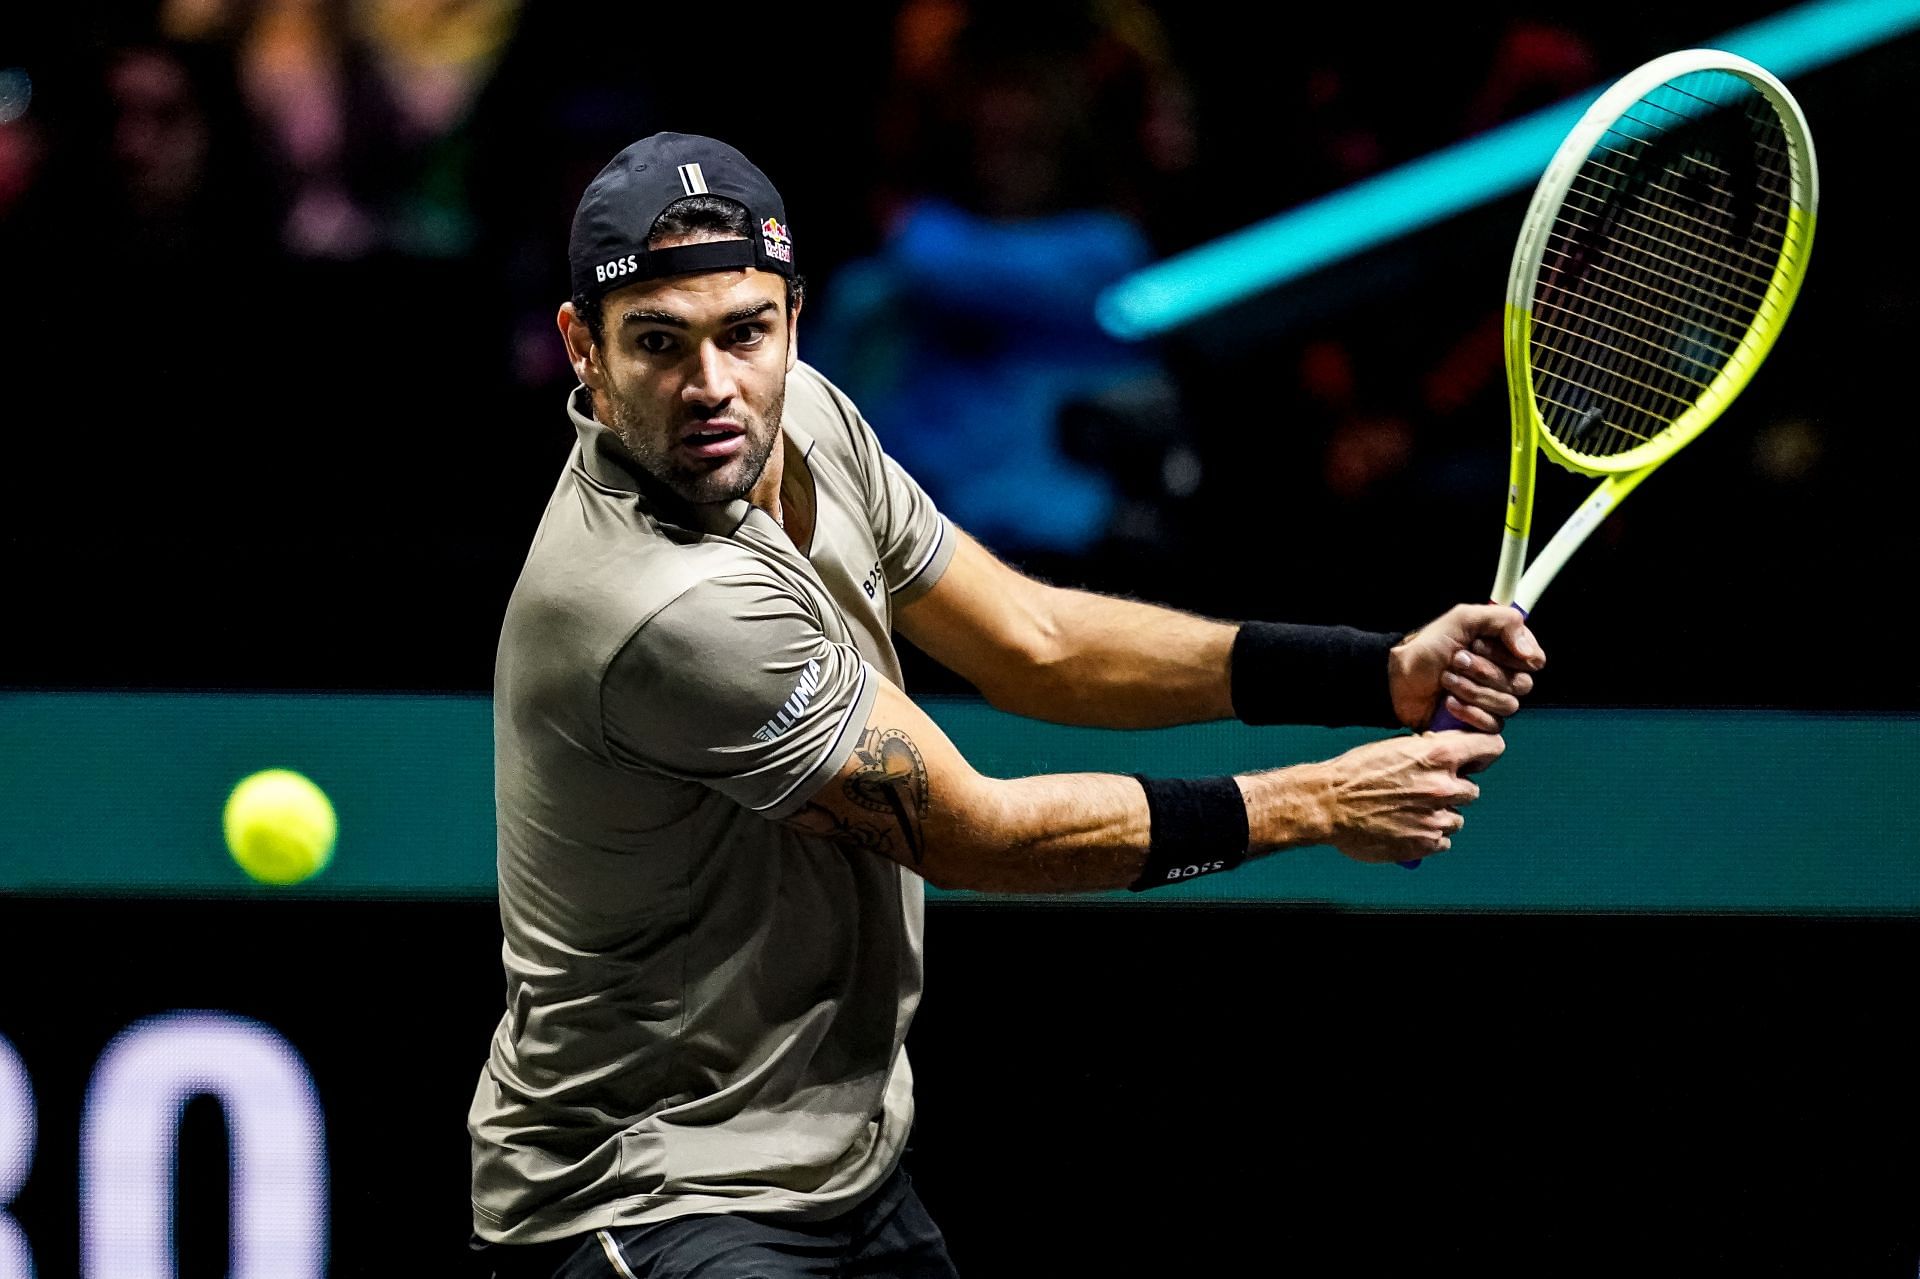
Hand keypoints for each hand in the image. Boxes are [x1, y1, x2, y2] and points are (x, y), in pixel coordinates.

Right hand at [1312, 731, 1505, 863]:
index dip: (1485, 753)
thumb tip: (1445, 755)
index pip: (1490, 747)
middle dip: (1454, 790)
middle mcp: (1443, 786)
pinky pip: (1442, 841)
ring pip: (1457, 818)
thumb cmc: (1354, 773)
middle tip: (1426, 790)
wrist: (1328, 805)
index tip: (1476, 760)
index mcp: (1437, 755)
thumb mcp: (1394, 748)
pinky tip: (1406, 828)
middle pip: (1472, 790)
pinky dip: (1429, 836)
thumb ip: (1426, 752)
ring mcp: (1436, 818)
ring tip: (1410, 812)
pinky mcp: (1425, 844)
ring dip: (1440, 815)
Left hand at [1388, 604, 1545, 731]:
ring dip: (1473, 690)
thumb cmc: (1426, 648)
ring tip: (1446, 679)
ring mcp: (1492, 702)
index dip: (1511, 655)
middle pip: (1522, 684)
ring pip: (1508, 705)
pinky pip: (1493, 726)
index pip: (1534, 660)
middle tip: (1457, 660)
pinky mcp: (1479, 724)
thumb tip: (1530, 651)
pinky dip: (1468, 712)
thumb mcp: (1462, 619)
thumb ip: (1502, 621)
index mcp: (1504, 651)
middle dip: (1485, 671)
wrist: (1396, 678)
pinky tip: (1448, 703)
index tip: (1480, 644)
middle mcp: (1503, 676)